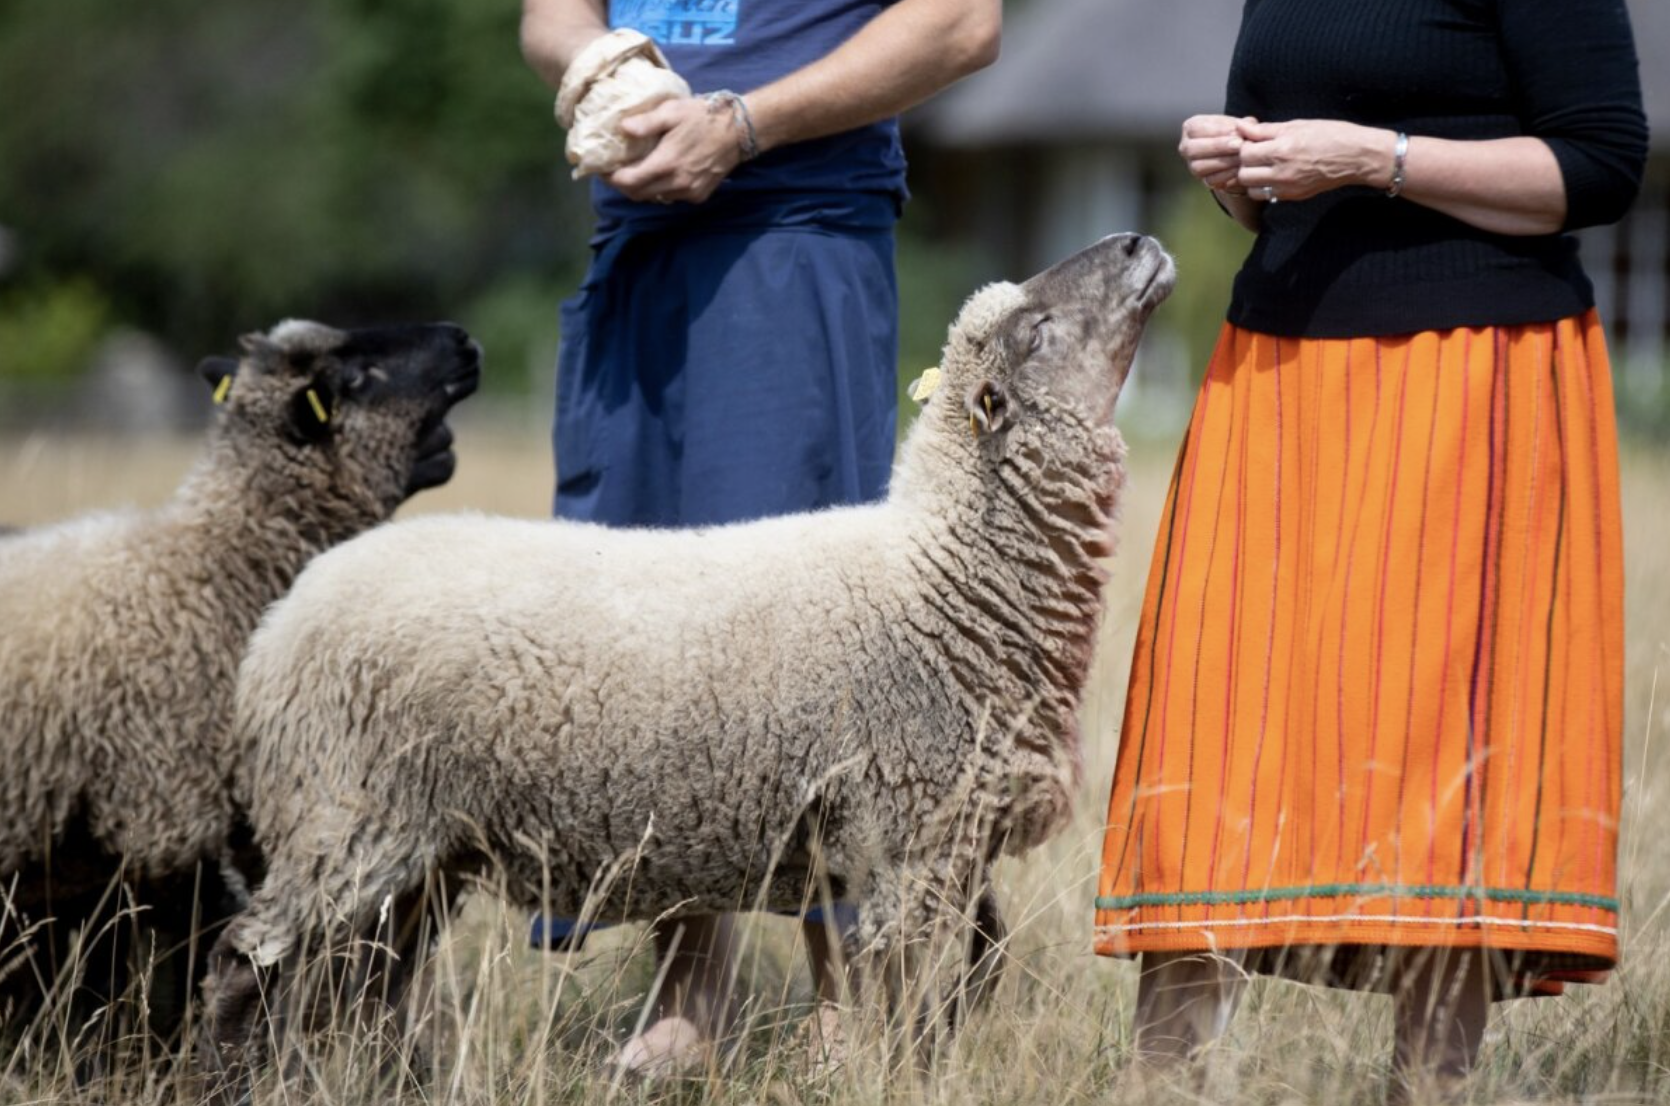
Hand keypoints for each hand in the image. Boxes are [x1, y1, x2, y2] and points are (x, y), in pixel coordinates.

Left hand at [604, 96, 743, 204]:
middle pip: (638, 194)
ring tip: (635, 172)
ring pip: (655, 198)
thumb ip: (646, 123)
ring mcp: (689, 192)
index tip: (602, 170)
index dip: (611, 178)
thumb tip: (623, 128)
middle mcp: (676, 183)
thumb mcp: (672, 112)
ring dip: (641, 189)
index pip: (629, 181)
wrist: (739, 131)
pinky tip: (659, 175)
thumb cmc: (704, 117)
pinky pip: (671, 197)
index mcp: (666, 163)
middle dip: (622, 186)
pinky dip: (660, 189)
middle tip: (614, 172)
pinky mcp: (699, 196)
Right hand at [1179, 114, 1255, 193]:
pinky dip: (1227, 175)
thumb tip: (1246, 125)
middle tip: (1239, 144)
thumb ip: (1243, 123)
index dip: (1216, 130)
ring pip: (1199, 167)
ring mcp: (1193, 166)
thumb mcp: (1239, 123)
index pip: (1195, 129)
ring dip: (1223, 162)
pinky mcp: (1204, 181)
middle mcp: (1186, 148)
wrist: (1240, 153)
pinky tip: (1241, 169)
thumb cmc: (1236, 133)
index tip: (1236, 130)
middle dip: (1217, 146)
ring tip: (1242, 156)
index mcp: (1190, 128)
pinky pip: (1210, 181)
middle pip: (1192, 149)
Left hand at [1235, 119, 1394, 202]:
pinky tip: (1275, 175)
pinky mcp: (1294, 196)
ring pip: (1252, 189)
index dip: (1245, 145)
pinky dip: (1265, 187)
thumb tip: (1240, 126)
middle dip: (1246, 163)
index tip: (1253, 140)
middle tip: (1256, 154)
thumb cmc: (1330, 135)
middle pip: (1244, 174)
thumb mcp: (1297, 126)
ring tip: (1264, 166)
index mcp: (1282, 149)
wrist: (1357, 156)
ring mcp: (1287, 188)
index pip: (1244, 153)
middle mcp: (1282, 172)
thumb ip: (1265, 130)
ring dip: (1253, 178)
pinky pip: (1267, 196)